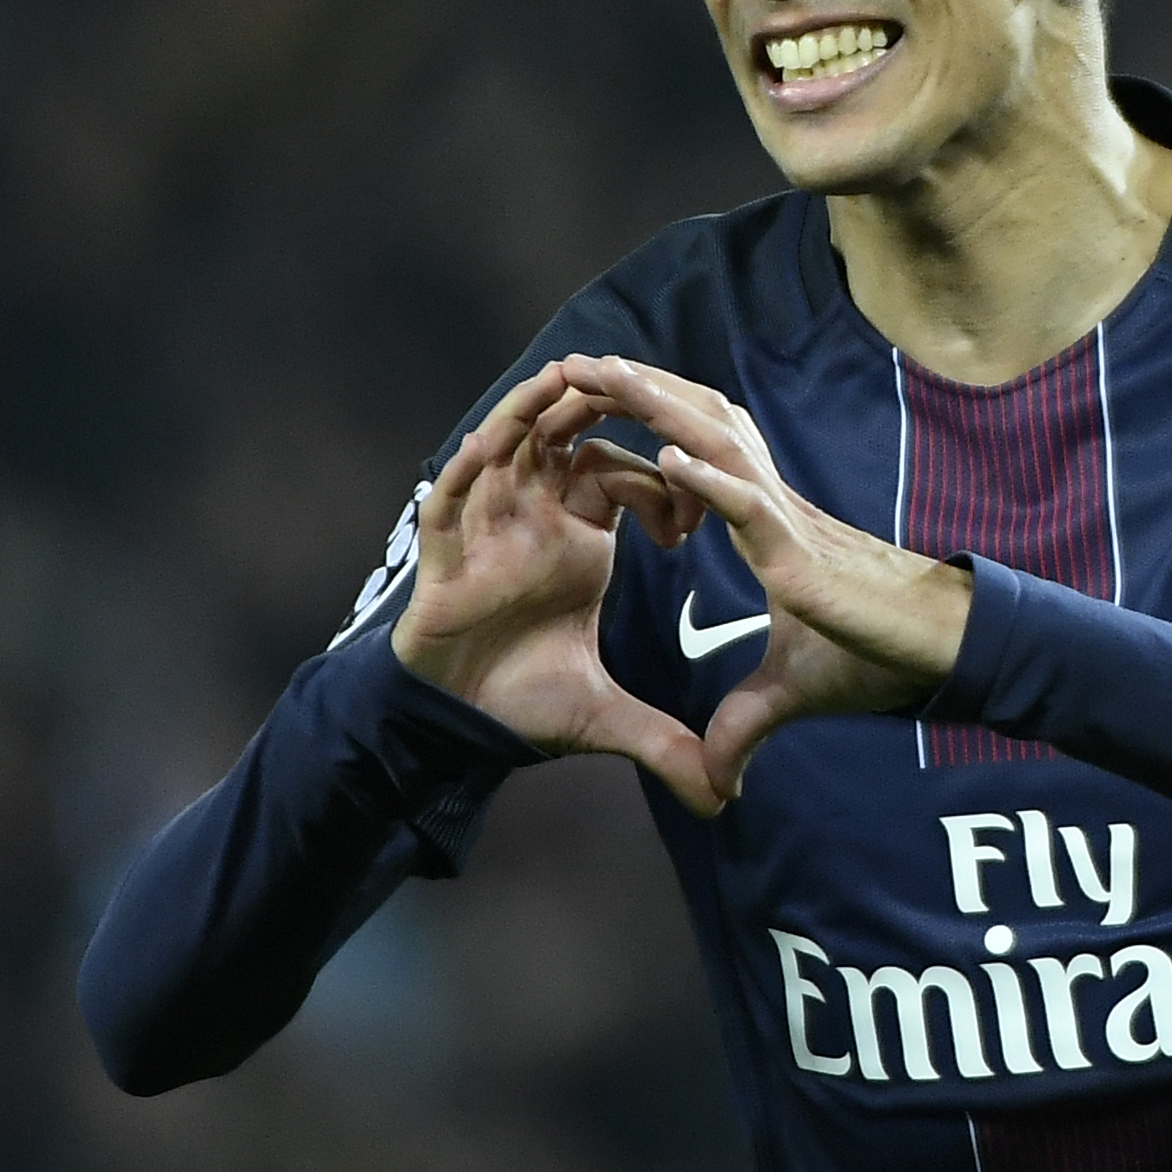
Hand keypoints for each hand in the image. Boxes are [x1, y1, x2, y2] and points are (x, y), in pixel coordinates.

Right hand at [391, 363, 721, 816]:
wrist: (458, 726)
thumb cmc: (523, 702)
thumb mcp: (607, 718)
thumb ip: (668, 744)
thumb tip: (727, 797)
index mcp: (578, 536)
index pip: (619, 473)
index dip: (661, 486)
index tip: (690, 530)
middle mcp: (533, 517)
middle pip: (563, 433)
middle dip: (595, 401)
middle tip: (630, 373)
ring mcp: (486, 528)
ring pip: (506, 447)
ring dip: (530, 411)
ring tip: (560, 376)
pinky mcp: (444, 555)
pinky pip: (450, 499)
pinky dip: (465, 471)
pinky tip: (486, 444)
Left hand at [551, 354, 973, 798]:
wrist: (948, 651)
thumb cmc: (881, 654)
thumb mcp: (792, 690)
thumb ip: (748, 720)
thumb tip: (720, 777)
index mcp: (766, 522)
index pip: (698, 452)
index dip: (650, 421)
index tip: (595, 402)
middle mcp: (773, 505)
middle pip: (697, 427)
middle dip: (636, 390)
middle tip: (573, 361)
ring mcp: (789, 524)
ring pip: (717, 447)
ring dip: (659, 407)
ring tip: (603, 374)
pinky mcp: (805, 557)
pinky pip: (751, 508)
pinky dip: (710, 479)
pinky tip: (667, 455)